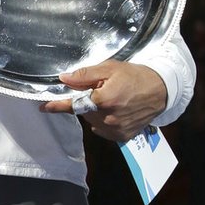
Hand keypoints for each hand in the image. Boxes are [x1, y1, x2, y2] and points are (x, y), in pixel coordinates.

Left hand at [42, 60, 167, 142]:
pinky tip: (117, 111)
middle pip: (84, 111)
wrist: (162, 90)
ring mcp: (115, 129)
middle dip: (88, 101)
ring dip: (97, 112)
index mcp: (103, 100)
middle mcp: (108, 118)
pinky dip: (105, 121)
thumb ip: (85, 75)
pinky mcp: (122, 136)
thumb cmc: (136, 76)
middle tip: (103, 90)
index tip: (43, 107)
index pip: (73, 104)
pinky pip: (103, 129)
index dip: (57, 106)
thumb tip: (64, 79)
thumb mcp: (110, 68)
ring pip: (93, 121)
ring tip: (114, 100)